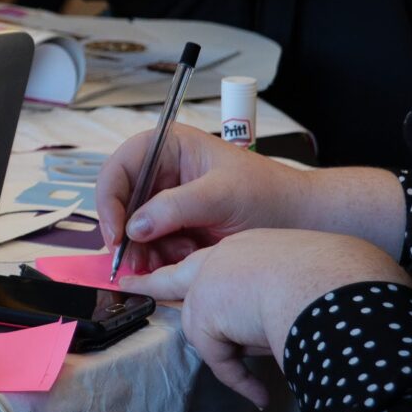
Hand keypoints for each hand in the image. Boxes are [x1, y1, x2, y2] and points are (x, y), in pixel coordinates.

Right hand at [97, 125, 409, 270]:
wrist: (301, 223)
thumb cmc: (269, 195)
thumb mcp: (222, 195)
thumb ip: (175, 207)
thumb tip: (134, 227)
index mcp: (170, 147)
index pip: (121, 167)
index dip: (110, 199)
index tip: (116, 233)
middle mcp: (162, 172)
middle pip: (121, 201)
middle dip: (125, 233)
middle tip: (131, 262)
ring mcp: (168, 202)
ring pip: (133, 229)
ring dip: (144, 251)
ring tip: (168, 264)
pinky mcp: (176, 229)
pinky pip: (151, 247)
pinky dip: (160, 260)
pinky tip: (184, 261)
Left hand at [121, 231, 411, 406]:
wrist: (332, 283)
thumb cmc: (339, 279)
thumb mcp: (308, 283)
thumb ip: (278, 300)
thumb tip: (266, 334)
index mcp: (254, 246)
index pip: (223, 262)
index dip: (210, 276)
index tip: (193, 277)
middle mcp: (226, 257)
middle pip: (181, 276)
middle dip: (153, 283)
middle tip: (130, 284)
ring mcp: (210, 282)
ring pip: (205, 327)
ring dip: (230, 352)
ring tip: (252, 376)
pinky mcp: (203, 312)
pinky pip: (219, 357)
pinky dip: (238, 378)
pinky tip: (259, 394)